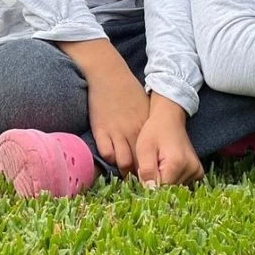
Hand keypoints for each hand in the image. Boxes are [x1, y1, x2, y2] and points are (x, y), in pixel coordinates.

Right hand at [59, 40, 148, 175]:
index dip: (152, 167)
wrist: (108, 74)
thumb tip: (153, 147)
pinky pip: (107, 154)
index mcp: (147, 126)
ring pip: (124, 163)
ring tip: (125, 173)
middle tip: (138, 180)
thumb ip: (148, 127)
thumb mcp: (144, 107)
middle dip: (140, 174)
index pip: (153, 155)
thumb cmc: (128, 90)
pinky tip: (112, 156)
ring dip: (124, 170)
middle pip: (140, 162)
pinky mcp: (101, 131)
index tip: (151, 174)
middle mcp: (134, 131)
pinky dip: (110, 158)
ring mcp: (117, 132)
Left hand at [136, 95, 203, 187]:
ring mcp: (197, 170)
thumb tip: (150, 192)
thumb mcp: (144, 149)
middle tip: (152, 166)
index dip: (149, 185)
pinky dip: (173, 180)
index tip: (143, 173)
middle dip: (157, 184)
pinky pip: (183, 185)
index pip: (160, 190)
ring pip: (176, 189)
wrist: (169, 118)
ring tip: (160, 165)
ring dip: (165, 182)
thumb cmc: (154, 131)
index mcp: (177, 163)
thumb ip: (146, 172)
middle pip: (169, 191)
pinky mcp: (198, 171)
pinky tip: (169, 168)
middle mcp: (191, 168)